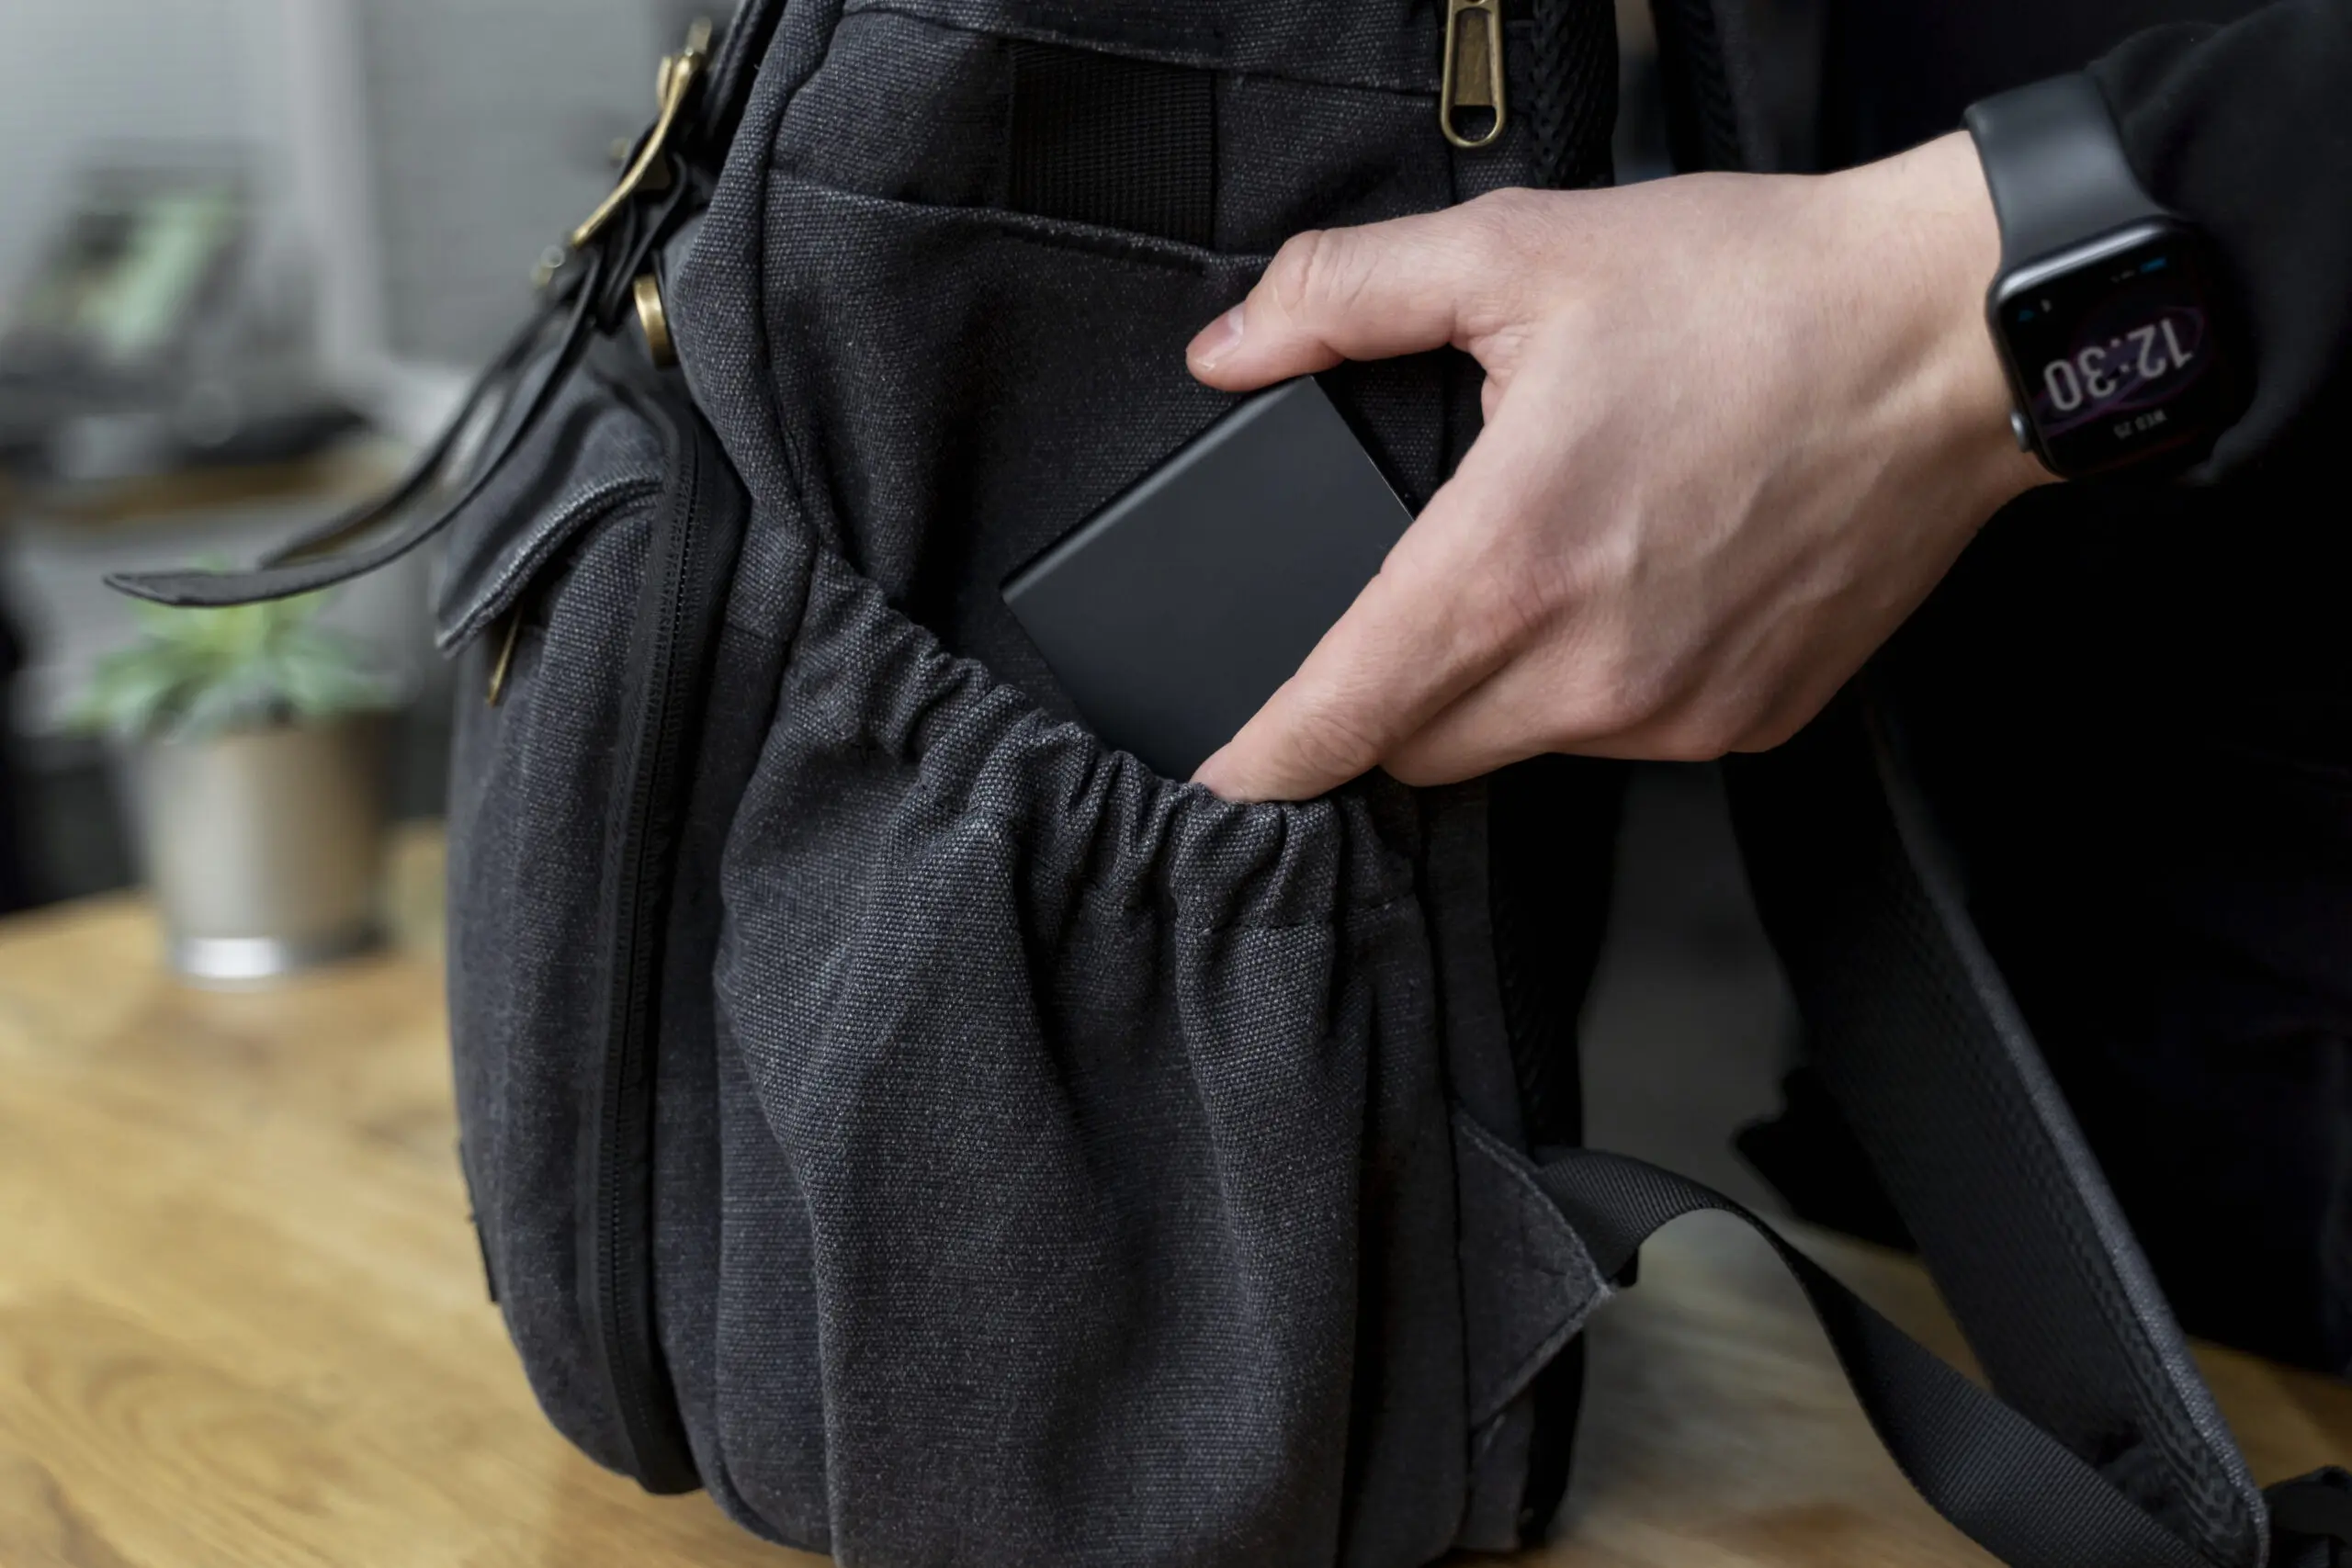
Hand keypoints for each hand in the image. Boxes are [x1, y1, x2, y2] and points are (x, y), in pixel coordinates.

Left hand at [1185, 131, 2049, 801]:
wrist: (1951, 338)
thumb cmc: (1755, 295)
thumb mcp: (1518, 253)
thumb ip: (1344, 297)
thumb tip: (1233, 346)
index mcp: (1506, 569)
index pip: (1336, 722)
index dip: (1262, 760)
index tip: (1223, 775)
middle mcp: (1588, 672)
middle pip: (1414, 751)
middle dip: (1380, 700)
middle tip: (1411, 599)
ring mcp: (1674, 715)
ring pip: (1519, 748)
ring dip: (1498, 686)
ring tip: (1559, 556)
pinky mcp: (1746, 725)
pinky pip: (1625, 740)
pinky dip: (1602, 685)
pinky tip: (1643, 582)